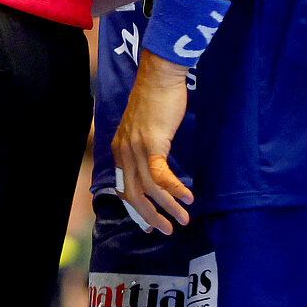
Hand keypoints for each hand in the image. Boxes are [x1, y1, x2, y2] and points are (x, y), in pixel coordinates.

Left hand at [111, 54, 193, 234]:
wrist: (159, 77)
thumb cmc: (156, 101)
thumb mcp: (144, 129)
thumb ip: (145, 149)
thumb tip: (154, 167)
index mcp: (119, 150)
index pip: (123, 188)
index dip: (136, 210)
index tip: (149, 225)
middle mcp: (123, 152)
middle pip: (133, 194)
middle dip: (150, 216)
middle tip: (167, 230)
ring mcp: (136, 148)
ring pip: (149, 188)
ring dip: (167, 207)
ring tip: (184, 218)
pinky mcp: (152, 142)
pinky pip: (160, 174)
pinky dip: (174, 189)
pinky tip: (187, 198)